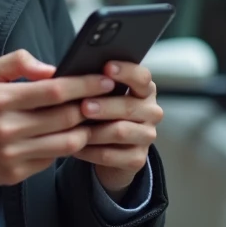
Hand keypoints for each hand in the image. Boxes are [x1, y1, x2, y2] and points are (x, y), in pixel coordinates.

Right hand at [0, 50, 116, 190]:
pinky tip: (70, 136)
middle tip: (109, 98)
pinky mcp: (16, 174)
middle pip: (66, 117)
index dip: (85, 84)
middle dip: (93, 106)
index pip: (54, 90)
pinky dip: (65, 147)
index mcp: (1, 99)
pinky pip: (52, 159)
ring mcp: (13, 154)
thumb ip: (16, 63)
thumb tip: (50, 67)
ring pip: (66, 143)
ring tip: (93, 118)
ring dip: (85, 130)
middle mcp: (8, 128)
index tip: (104, 79)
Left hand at [74, 61, 163, 199]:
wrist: (112, 148)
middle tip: (84, 106)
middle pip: (129, 106)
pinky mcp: (137, 159)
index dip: (126, 71)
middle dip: (104, 105)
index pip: (142, 77)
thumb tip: (76, 75)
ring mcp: (146, 136)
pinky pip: (111, 155)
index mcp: (144, 90)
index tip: (106, 67)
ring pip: (121, 132)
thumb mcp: (103, 95)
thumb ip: (97, 84)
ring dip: (95, 130)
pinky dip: (90, 151)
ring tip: (74, 128)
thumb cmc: (103, 112)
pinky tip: (75, 146)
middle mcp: (151, 112)